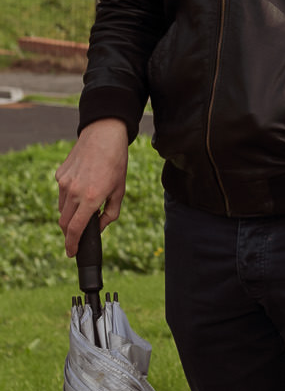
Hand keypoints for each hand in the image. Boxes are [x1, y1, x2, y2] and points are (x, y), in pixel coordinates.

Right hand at [56, 118, 130, 255]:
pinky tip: (82, 187)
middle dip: (70, 232)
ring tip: (86, 206)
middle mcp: (74, 192)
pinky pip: (62, 194)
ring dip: (71, 214)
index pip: (75, 228)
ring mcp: (64, 183)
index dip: (72, 244)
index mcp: (91, 198)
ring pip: (62, 208)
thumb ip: (110, 213)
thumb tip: (100, 227)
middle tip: (78, 236)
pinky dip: (69, 198)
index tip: (71, 252)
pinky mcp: (59, 175)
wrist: (103, 137)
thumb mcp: (120, 191)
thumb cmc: (116, 164)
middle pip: (65, 222)